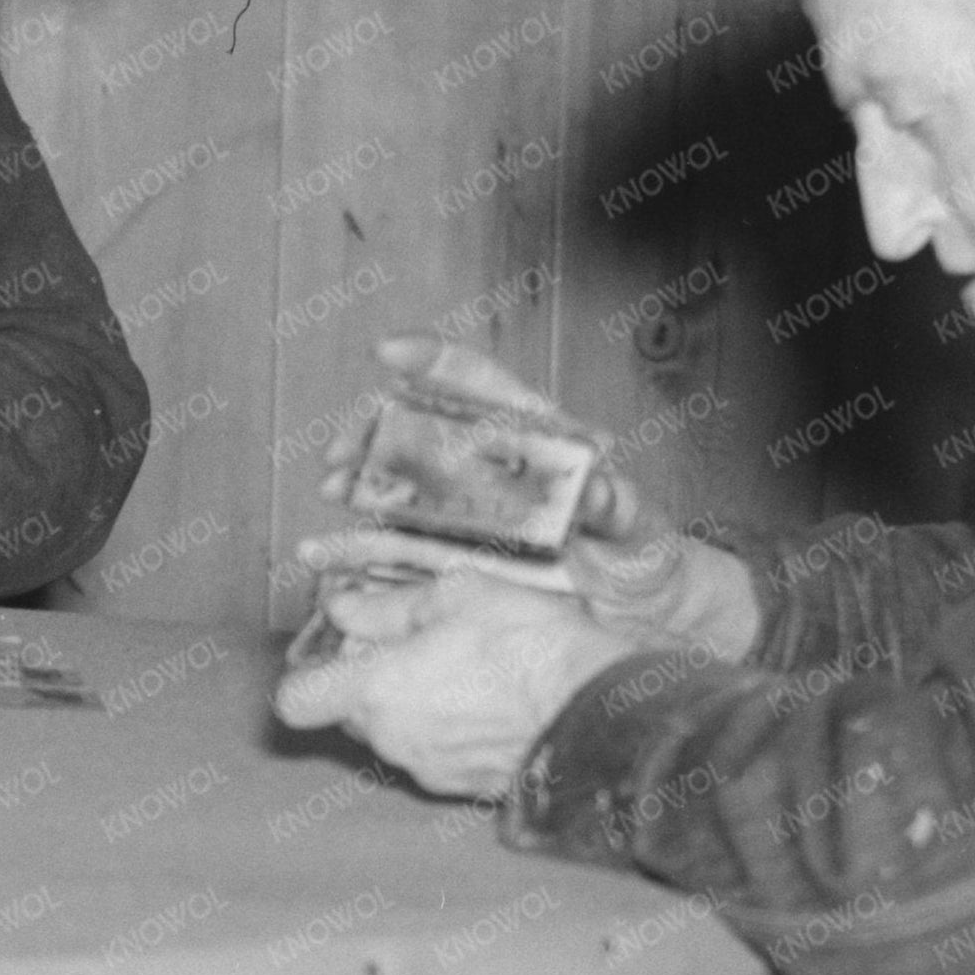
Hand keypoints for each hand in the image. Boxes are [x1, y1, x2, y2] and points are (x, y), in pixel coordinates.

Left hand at [273, 566, 652, 805]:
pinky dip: (450, 729)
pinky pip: (437, 754)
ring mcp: (428, 770)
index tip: (339, 652)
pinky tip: (490, 700)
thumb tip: (344, 609)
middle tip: (418, 645)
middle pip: (350, 715)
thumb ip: (389, 607)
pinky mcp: (464, 788)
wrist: (597, 710)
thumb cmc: (529, 644)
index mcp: (375, 692)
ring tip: (467, 668)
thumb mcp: (458, 596)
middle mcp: (392, 741)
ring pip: (396, 735)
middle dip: (370, 683)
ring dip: (415, 705)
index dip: (308, 677)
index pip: (296, 702)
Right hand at [361, 339, 754, 658]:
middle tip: (341, 448)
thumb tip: (599, 491)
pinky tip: (328, 557)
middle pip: (420, 434)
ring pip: (399, 492)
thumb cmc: (646, 560)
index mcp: (535, 443)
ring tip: (330, 490)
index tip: (388, 351)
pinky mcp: (455, 567)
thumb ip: (620, 509)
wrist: (640, 623)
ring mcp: (469, 520)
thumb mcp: (639, 530)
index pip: (479, 388)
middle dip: (373, 433)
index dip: (433, 363)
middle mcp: (491, 474)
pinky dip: (361, 556)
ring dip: (358, 488)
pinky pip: (400, 556)